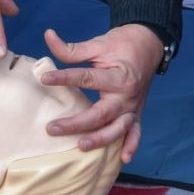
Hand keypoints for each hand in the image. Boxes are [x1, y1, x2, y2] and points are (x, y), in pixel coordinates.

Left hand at [38, 23, 163, 163]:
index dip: (65, 78)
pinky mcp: (137, 114)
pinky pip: (136, 133)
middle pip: (100, 114)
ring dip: (99, 140)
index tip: (45, 79)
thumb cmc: (121, 45)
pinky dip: (131, 146)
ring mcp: (133, 108)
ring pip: (117, 129)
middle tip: (52, 128)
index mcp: (118, 76)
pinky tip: (123, 159)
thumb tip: (48, 35)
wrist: (148, 46)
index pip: (87, 79)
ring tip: (80, 146)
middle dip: (76, 124)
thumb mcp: (98, 44)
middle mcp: (127, 96)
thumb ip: (73, 48)